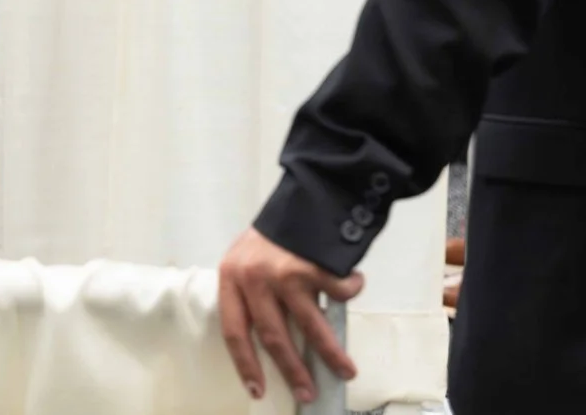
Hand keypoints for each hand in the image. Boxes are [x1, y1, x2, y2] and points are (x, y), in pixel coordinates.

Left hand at [216, 227, 364, 405]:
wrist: (300, 193)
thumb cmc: (273, 232)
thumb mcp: (248, 259)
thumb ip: (253, 294)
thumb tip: (274, 345)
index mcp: (231, 277)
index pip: (234, 331)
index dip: (246, 364)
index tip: (257, 390)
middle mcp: (254, 277)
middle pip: (272, 336)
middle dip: (292, 369)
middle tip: (307, 392)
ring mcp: (284, 272)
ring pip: (308, 326)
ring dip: (330, 352)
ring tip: (345, 371)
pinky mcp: (312, 265)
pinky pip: (336, 293)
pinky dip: (348, 294)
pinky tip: (354, 288)